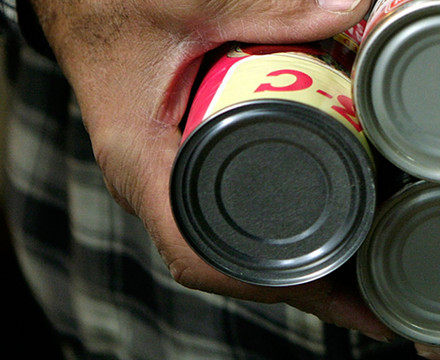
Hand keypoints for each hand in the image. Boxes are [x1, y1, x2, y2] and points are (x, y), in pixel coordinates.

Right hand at [27, 0, 394, 340]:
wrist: (74, 0)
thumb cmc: (112, 4)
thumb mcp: (193, 5)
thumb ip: (269, 7)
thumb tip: (349, 7)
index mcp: (139, 159)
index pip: (195, 253)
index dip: (259, 281)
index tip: (322, 287)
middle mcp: (147, 184)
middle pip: (223, 264)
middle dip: (294, 286)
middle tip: (364, 299)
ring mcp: (161, 181)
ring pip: (225, 247)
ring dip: (287, 268)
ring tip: (356, 282)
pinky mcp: (177, 168)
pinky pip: (224, 216)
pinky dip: (272, 234)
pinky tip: (320, 240)